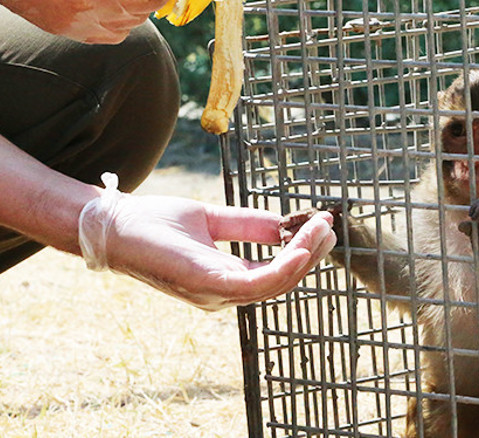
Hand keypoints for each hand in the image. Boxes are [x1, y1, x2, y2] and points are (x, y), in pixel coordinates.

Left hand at [95, 194, 335, 309]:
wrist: (112, 224)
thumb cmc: (153, 224)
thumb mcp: (211, 219)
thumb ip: (246, 225)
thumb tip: (283, 224)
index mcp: (225, 279)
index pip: (275, 271)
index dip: (302, 250)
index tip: (322, 223)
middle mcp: (224, 294)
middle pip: (282, 280)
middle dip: (311, 253)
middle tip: (330, 226)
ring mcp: (217, 294)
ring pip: (276, 284)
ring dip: (304, 257)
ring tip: (321, 230)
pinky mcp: (208, 286)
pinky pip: (258, 284)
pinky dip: (284, 267)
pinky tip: (300, 246)